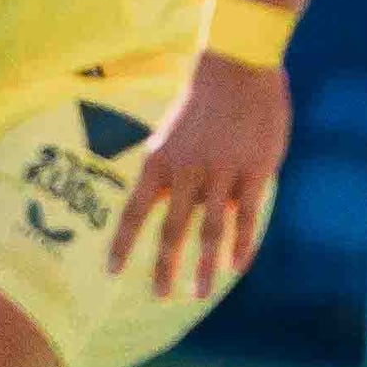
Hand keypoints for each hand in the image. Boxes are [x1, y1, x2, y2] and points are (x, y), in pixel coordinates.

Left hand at [105, 50, 287, 299]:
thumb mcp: (171, 135)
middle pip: (171, 230)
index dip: (122, 243)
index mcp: (158, 161)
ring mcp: (222, 173)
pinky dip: (241, 245)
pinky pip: (247, 217)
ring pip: (210, 231)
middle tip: (161, 298)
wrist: (236, 68)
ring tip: (199, 294)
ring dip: (204, 267)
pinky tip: (236, 266)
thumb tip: (162, 206)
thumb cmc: (201, 104)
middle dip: (164, 267)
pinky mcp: (255, 172)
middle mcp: (186, 171)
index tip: (111, 272)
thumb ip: (169, 172)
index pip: (132, 211)